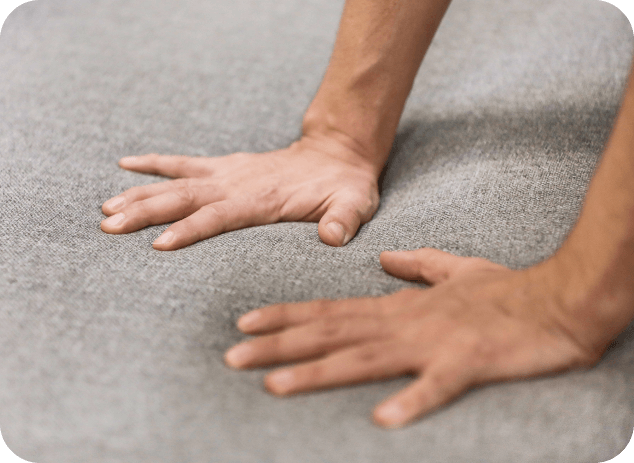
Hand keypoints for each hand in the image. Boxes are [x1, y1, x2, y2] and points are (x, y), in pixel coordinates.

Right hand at [101, 137, 379, 249]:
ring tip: (106, 209)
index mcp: (263, 199)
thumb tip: (332, 237)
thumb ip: (343, 220)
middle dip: (146, 211)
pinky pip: (183, 163)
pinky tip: (125, 164)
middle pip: (185, 197)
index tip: (159, 243)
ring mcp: (228, 172)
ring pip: (176, 182)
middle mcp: (238, 183)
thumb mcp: (355, 204)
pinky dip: (154, 163)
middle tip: (110, 226)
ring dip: (140, 194)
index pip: (220, 215)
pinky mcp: (225, 167)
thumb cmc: (345, 185)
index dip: (191, 229)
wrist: (338, 152)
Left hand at [224, 248, 600, 427]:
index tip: (245, 322)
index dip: (285, 316)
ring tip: (274, 385)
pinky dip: (409, 401)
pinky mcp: (467, 365)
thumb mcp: (452, 271)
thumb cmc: (503, 291)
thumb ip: (416, 266)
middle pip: (330, 334)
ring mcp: (431, 344)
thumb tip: (385, 261)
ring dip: (318, 372)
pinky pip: (435, 387)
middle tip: (232, 356)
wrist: (555, 301)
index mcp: (397, 307)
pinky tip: (382, 420)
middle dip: (278, 346)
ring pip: (363, 358)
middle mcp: (402, 323)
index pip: (329, 309)